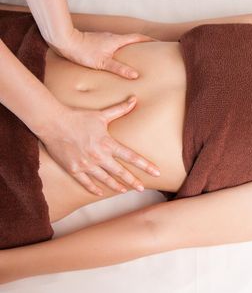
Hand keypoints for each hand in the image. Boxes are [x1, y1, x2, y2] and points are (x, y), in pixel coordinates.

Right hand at [39, 96, 160, 195]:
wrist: (52, 123)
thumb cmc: (78, 117)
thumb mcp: (101, 114)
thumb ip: (119, 109)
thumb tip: (134, 99)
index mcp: (108, 144)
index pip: (132, 157)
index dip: (146, 165)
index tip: (157, 172)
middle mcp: (99, 156)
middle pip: (121, 172)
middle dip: (133, 181)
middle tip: (142, 189)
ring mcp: (86, 164)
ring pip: (105, 179)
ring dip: (117, 186)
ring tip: (125, 190)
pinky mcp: (74, 169)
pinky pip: (86, 183)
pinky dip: (94, 188)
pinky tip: (101, 192)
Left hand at [51, 28, 155, 78]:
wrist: (64, 42)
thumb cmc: (83, 52)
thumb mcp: (103, 63)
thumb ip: (119, 69)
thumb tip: (135, 75)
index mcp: (116, 40)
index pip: (137, 38)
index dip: (149, 40)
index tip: (158, 43)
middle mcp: (111, 37)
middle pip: (131, 40)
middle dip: (141, 45)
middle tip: (149, 53)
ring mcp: (104, 39)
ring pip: (121, 43)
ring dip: (129, 49)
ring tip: (134, 59)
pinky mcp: (97, 42)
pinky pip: (112, 46)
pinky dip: (118, 51)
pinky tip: (115, 60)